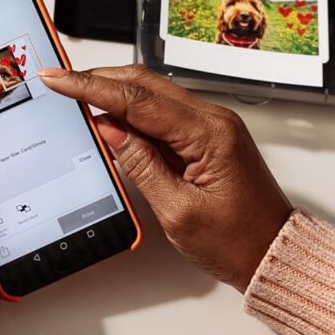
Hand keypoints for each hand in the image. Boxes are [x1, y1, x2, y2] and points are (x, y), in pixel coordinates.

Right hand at [39, 65, 290, 291]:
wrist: (274, 254)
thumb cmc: (238, 241)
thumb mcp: (177, 210)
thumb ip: (139, 163)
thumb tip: (108, 128)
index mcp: (209, 133)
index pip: (136, 99)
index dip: (91, 87)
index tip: (59, 79)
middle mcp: (213, 120)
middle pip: (144, 84)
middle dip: (98, 80)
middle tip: (60, 81)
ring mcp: (211, 127)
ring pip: (152, 95)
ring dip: (114, 94)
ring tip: (76, 97)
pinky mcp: (206, 137)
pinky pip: (163, 114)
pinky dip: (132, 113)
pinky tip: (111, 120)